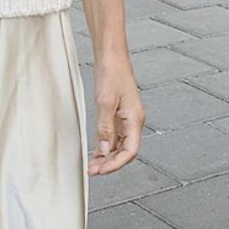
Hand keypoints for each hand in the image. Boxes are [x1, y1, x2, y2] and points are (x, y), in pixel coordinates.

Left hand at [89, 49, 144, 175]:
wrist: (112, 56)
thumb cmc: (112, 73)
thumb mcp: (105, 102)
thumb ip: (105, 128)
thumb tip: (105, 150)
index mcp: (135, 120)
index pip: (130, 152)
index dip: (115, 165)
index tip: (100, 171)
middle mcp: (134, 121)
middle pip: (126, 152)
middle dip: (110, 164)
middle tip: (92, 171)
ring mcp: (127, 119)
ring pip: (120, 146)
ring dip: (107, 157)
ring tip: (92, 165)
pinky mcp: (120, 115)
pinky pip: (115, 137)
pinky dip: (106, 147)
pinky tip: (96, 152)